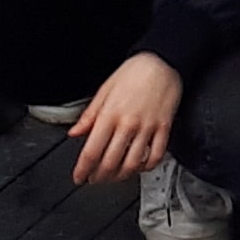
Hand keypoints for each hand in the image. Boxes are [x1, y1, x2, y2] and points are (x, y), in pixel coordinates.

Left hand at [66, 51, 181, 183]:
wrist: (163, 60)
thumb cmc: (134, 72)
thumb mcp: (105, 90)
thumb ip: (89, 115)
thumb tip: (75, 132)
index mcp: (110, 115)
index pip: (92, 151)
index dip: (83, 170)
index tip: (79, 177)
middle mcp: (128, 124)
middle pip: (110, 162)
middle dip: (99, 177)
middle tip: (95, 179)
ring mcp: (147, 128)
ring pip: (132, 163)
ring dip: (120, 176)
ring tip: (114, 177)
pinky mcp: (164, 128)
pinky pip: (156, 155)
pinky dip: (146, 166)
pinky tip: (140, 166)